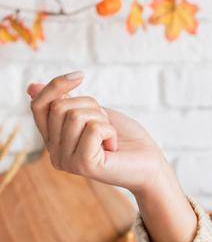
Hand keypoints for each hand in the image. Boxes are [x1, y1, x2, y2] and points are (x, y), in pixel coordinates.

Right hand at [26, 70, 169, 196]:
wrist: (150, 164)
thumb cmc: (124, 139)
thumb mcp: (92, 113)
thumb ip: (64, 102)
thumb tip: (31, 87)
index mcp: (53, 140)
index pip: (38, 106)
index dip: (56, 86)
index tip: (80, 76)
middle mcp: (54, 154)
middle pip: (59, 106)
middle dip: (90, 106)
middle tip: (106, 125)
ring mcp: (67, 161)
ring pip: (75, 115)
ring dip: (102, 119)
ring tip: (109, 137)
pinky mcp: (83, 165)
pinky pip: (93, 128)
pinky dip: (109, 131)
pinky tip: (113, 146)